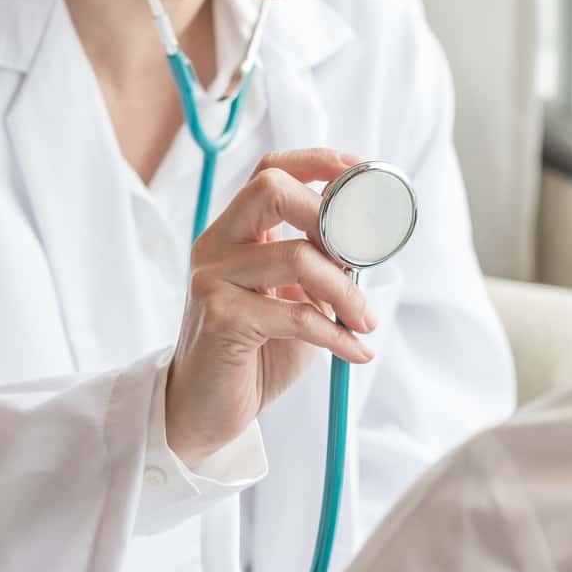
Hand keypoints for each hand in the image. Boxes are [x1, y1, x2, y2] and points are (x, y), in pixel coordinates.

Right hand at [166, 149, 376, 466]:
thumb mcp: (293, 300)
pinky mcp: (219, 319)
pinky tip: (354, 351)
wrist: (205, 410)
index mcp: (233, 234)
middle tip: (358, 258)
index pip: (268, 172)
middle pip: (270, 190)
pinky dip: (336, 334)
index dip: (315, 162)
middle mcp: (215, 246)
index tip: (358, 171)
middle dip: (328, 215)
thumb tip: (366, 235)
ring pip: (295, 256)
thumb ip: (320, 266)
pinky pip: (296, 315)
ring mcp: (211, 279)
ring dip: (346, 291)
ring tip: (364, 321)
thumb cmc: (254, 353)